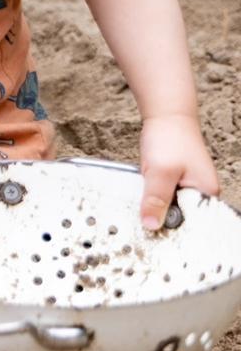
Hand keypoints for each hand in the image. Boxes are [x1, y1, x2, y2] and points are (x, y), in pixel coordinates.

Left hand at [137, 112, 219, 230]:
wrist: (165, 115)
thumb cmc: (170, 139)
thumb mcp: (160, 172)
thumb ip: (156, 199)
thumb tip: (151, 225)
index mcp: (206, 194)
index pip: (193, 224)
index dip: (173, 230)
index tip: (153, 235)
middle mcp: (201, 193)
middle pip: (181, 217)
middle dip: (162, 219)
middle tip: (144, 221)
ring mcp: (189, 187)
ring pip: (170, 208)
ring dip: (156, 208)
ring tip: (144, 208)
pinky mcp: (176, 182)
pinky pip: (164, 197)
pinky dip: (153, 198)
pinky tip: (145, 197)